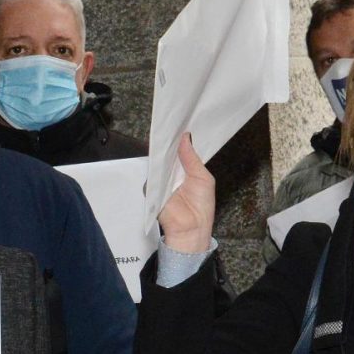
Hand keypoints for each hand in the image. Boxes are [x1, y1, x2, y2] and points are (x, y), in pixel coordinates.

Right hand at [158, 134, 215, 254]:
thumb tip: (185, 137)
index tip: (180, 124)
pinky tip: (158, 156)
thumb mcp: (202, 177)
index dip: (180, 139)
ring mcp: (161, 180)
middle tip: (170, 125)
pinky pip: (151, 174)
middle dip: (170, 142)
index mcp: (187, 170)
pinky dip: (155, 166)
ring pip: (159, 162)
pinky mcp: (152, 188)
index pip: (181, 151)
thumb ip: (192, 158)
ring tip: (164, 136)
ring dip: (161, 152)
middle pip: (168, 154)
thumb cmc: (201, 206)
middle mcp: (173, 174)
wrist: (191, 228)